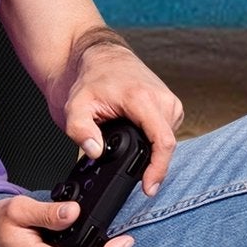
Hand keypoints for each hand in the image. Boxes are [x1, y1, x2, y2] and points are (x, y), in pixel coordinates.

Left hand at [62, 41, 183, 195]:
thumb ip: (80, 131)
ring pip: (165, 140)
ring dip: (148, 149)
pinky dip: (150, 139)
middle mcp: (163, 99)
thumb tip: (95, 151)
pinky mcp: (171, 106)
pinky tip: (134, 133)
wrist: (100, 57)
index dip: (158, 170)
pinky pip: (165, 132)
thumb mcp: (75, 106)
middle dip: (145, 160)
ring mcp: (170, 102)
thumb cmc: (90, 80)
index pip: (162, 142)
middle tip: (117, 156)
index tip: (149, 188)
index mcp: (143, 99)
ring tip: (123, 138)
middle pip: (163, 145)